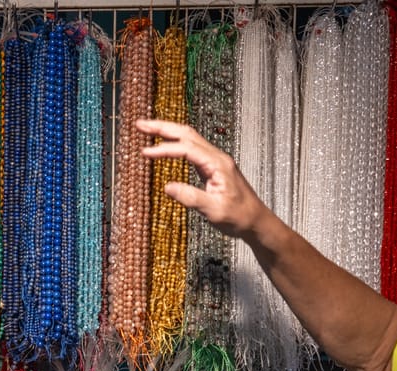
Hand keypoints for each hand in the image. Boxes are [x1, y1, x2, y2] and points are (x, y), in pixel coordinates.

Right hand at [136, 118, 268, 240]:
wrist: (256, 220)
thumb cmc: (239, 216)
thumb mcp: (214, 210)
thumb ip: (191, 197)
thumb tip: (167, 187)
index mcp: (217, 164)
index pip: (186, 149)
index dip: (164, 149)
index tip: (145, 152)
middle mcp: (216, 157)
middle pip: (187, 134)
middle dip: (163, 127)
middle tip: (140, 124)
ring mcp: (215, 161)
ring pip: (189, 138)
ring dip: (168, 132)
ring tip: (148, 129)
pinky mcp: (212, 167)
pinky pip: (191, 149)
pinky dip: (175, 143)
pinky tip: (165, 146)